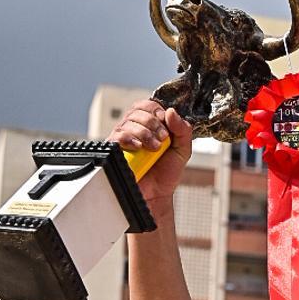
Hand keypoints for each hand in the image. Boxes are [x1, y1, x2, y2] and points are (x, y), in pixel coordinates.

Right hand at [109, 99, 192, 216]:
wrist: (156, 194)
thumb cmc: (167, 172)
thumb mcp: (183, 149)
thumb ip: (183, 130)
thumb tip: (171, 111)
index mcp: (151, 124)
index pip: (148, 105)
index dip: (157, 110)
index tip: (166, 125)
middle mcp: (136, 128)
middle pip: (138, 110)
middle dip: (153, 123)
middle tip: (162, 139)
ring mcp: (124, 137)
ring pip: (128, 122)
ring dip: (144, 133)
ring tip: (154, 148)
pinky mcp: (116, 149)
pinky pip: (118, 135)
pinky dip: (130, 139)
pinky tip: (139, 148)